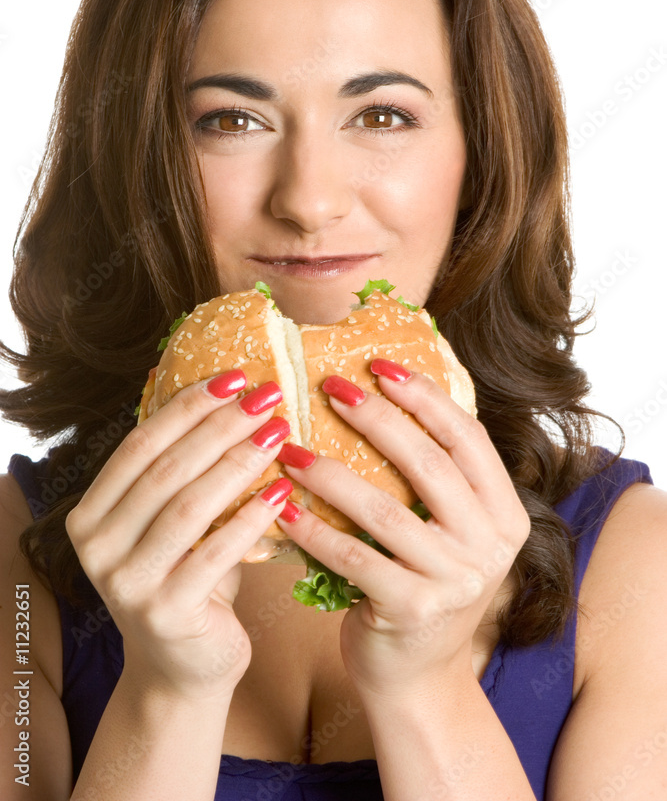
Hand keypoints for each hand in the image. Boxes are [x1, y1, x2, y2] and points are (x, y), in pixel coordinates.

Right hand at [65, 371, 292, 700]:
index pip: (140, 444)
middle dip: (220, 426)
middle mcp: (97, 547)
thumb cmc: (187, 578)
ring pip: (187, 506)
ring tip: (279, 433)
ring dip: (238, 462)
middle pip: (165, 469)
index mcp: (92, 514)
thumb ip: (182, 474)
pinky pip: (215, 553)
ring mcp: (126, 583)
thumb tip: (232, 395)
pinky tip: (283, 491)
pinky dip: (251, 518)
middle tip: (267, 396)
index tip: (234, 376)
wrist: (183, 668)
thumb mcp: (172, 524)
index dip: (187, 406)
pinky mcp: (165, 612)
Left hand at [275, 361, 530, 698]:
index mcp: (504, 514)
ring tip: (290, 447)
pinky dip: (314, 529)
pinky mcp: (413, 611)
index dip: (425, 397)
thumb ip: (436, 481)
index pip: (468, 438)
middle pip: (429, 464)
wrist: (419, 679)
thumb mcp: (449, 533)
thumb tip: (383, 397)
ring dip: (332, 473)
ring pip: (386, 510)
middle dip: (376, 419)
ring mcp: (456, 581)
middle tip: (330, 387)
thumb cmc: (423, 588)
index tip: (380, 365)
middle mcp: (489, 545)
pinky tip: (282, 505)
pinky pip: (354, 558)